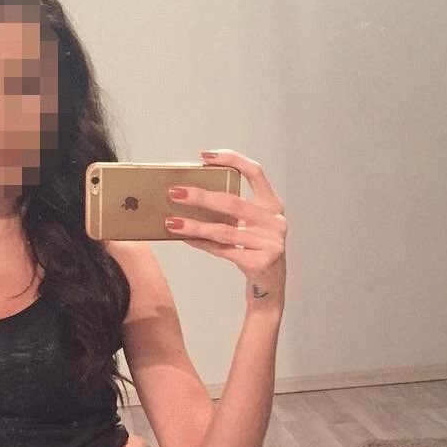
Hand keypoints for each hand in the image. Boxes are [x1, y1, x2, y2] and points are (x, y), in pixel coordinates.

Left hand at [166, 149, 286, 305]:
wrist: (271, 289)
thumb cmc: (256, 252)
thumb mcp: (252, 227)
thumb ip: (233, 212)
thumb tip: (192, 198)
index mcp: (273, 206)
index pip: (256, 172)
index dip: (232, 160)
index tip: (205, 157)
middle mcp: (274, 221)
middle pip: (233, 203)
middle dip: (200, 196)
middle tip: (175, 192)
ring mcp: (270, 242)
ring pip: (224, 230)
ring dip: (194, 226)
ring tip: (171, 222)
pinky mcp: (260, 262)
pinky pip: (223, 250)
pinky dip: (202, 244)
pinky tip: (186, 239)